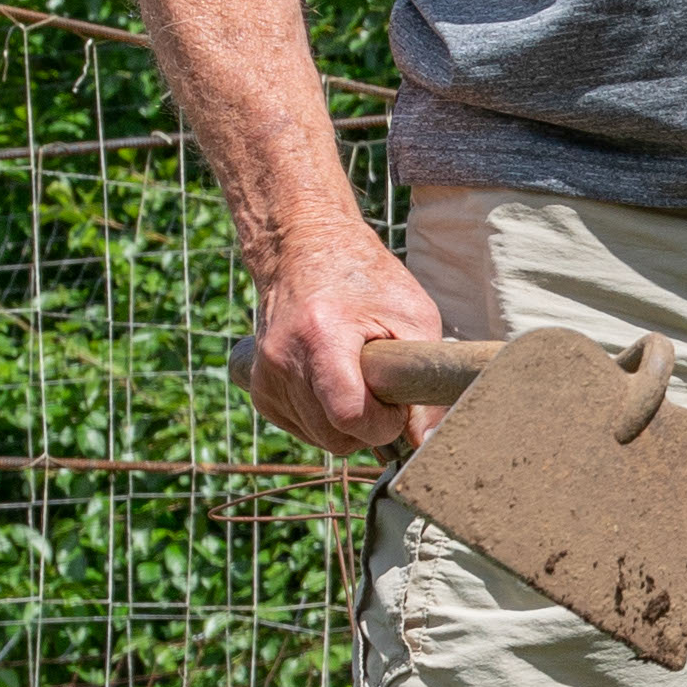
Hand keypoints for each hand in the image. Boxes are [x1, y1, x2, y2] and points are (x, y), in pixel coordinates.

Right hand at [243, 222, 446, 454]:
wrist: (301, 247)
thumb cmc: (364, 276)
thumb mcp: (413, 314)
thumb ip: (425, 377)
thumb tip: (428, 439)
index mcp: (320, 336)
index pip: (348, 416)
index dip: (383, 423)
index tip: (396, 403)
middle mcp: (283, 359)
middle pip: (335, 436)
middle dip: (368, 425)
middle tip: (380, 387)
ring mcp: (264, 376)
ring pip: (319, 439)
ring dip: (347, 423)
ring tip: (356, 376)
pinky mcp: (258, 387)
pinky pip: (302, 429)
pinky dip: (324, 418)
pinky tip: (333, 382)